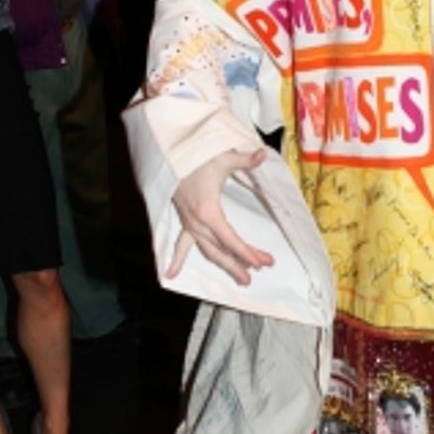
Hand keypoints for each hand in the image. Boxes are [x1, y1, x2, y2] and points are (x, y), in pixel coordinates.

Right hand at [166, 146, 275, 283]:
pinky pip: (181, 244)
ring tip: (241, 279)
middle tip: (258, 273)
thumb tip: (262, 154)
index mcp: (208, 211)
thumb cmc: (196, 157)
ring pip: (208, 251)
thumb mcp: (223, 158)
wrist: (170, 156)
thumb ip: (245, 160)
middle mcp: (197, 223)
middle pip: (222, 250)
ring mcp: (189, 224)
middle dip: (241, 263)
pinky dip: (176, 260)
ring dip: (224, 265)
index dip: (247, 253)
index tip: (263, 262)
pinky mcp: (185, 221)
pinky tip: (171, 275)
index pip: (231, 240)